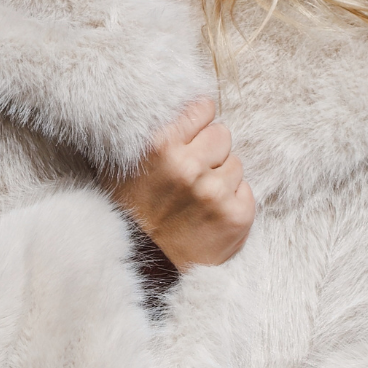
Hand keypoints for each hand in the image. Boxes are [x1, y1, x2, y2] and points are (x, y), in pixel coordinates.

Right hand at [112, 99, 255, 269]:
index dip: (197, 124)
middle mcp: (188, 167)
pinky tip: (209, 215)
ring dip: (220, 178)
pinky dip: (232, 202)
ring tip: (197, 200)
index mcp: (159, 146)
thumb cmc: (129, 213)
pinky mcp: (236, 216)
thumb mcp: (121, 165)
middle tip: (191, 176)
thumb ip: (148, 133)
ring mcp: (215, 193)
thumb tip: (176, 101)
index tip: (191, 139)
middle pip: (222, 134)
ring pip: (235, 164)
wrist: (141, 267)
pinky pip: (246, 191)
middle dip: (210, 152)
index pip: (202, 108)